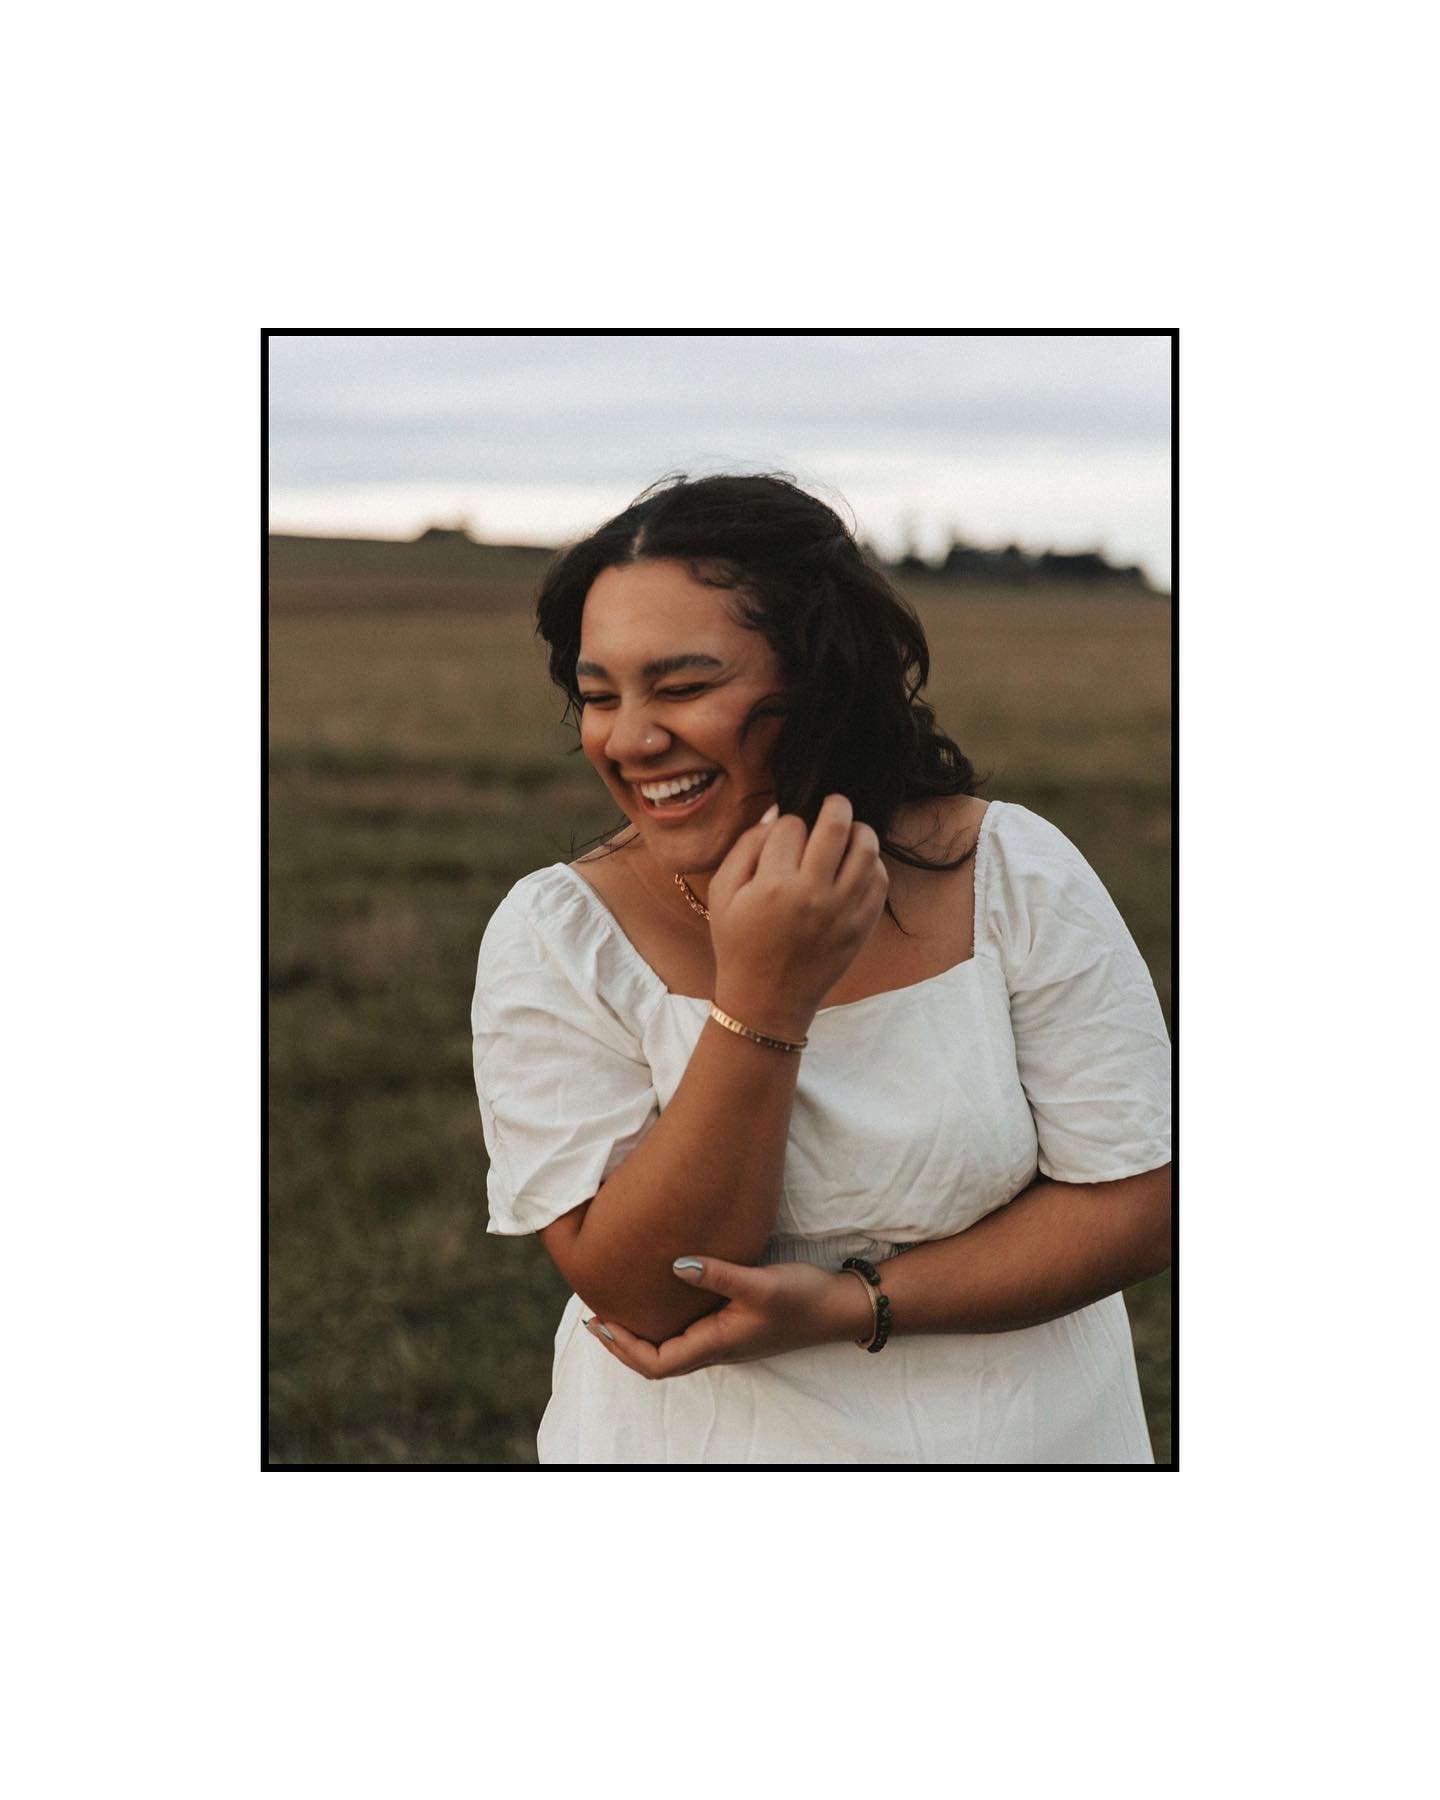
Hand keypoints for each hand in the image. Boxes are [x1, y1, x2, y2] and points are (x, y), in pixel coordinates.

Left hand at [582, 1255, 871, 1378]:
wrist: (839, 1307)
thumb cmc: (803, 1298)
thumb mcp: (760, 1283)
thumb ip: (718, 1274)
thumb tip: (673, 1264)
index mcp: (717, 1344)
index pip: (656, 1363)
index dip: (623, 1348)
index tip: (600, 1322)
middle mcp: (716, 1348)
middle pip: (657, 1361)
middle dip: (622, 1343)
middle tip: (595, 1315)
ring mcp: (725, 1339)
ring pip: (671, 1347)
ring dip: (641, 1334)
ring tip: (618, 1305)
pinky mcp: (733, 1325)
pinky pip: (687, 1332)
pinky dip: (663, 1322)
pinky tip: (660, 1295)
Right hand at [706, 793, 888, 1038]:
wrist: (767, 999)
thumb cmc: (739, 944)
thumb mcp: (723, 895)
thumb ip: (746, 848)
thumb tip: (777, 813)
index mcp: (773, 885)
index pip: (791, 826)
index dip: (786, 824)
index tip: (783, 837)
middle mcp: (812, 894)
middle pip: (836, 825)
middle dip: (836, 806)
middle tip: (835, 803)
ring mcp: (842, 911)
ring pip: (866, 848)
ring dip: (860, 830)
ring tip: (851, 831)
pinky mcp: (861, 926)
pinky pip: (879, 880)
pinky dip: (872, 864)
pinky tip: (856, 865)